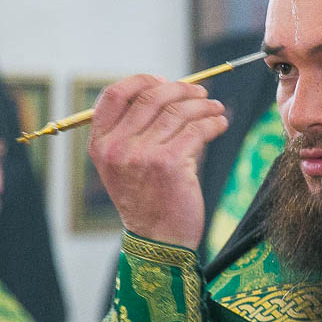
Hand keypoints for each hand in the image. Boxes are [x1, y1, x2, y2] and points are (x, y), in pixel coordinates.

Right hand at [88, 74, 227, 248]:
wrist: (158, 241)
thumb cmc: (148, 201)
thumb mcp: (125, 166)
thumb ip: (134, 131)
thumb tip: (166, 90)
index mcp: (101, 144)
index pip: (114, 95)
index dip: (141, 81)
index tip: (164, 81)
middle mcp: (117, 147)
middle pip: (150, 97)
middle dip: (181, 89)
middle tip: (200, 93)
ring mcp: (141, 155)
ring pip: (178, 111)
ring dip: (203, 105)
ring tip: (215, 108)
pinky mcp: (169, 163)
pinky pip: (196, 129)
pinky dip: (213, 122)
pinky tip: (220, 124)